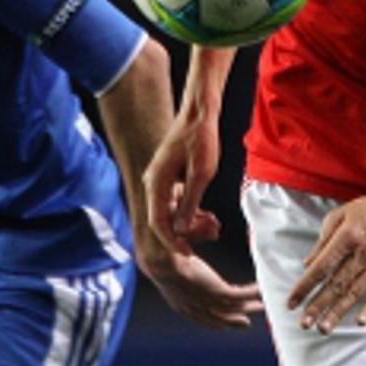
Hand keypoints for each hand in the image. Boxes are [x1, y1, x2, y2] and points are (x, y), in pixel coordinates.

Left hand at [138, 238, 262, 329]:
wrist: (160, 261)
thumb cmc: (162, 260)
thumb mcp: (172, 270)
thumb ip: (182, 270)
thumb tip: (185, 259)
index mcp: (182, 305)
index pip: (203, 318)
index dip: (216, 321)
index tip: (223, 320)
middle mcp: (196, 308)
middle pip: (220, 319)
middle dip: (234, 321)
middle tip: (246, 323)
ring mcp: (207, 300)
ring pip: (233, 307)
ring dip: (249, 307)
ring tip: (262, 304)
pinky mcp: (216, 291)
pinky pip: (239, 295)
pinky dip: (251, 293)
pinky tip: (260, 288)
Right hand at [144, 111, 223, 253]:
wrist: (200, 113)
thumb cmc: (201, 138)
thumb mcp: (201, 174)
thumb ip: (189, 203)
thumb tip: (180, 229)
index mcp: (156, 183)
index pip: (158, 222)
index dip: (173, 241)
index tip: (188, 253)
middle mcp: (153, 182)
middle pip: (164, 219)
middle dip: (186, 232)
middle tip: (210, 235)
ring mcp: (160, 180)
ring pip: (172, 211)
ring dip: (190, 222)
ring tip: (213, 226)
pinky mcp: (169, 177)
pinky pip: (176, 201)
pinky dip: (191, 210)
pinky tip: (207, 216)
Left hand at [287, 189, 365, 333]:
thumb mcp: (339, 216)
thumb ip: (322, 241)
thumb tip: (307, 265)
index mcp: (346, 237)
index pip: (320, 268)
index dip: (304, 287)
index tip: (292, 302)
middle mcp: (362, 252)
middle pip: (336, 284)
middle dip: (318, 306)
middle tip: (305, 324)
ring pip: (355, 292)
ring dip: (338, 312)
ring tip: (324, 328)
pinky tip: (360, 321)